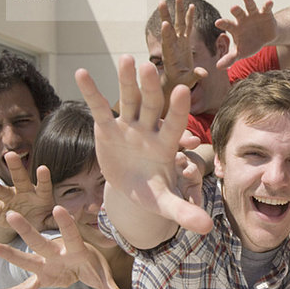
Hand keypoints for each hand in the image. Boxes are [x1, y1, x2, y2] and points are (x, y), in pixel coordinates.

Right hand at [0, 152, 54, 241]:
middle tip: (11, 154)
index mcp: (41, 196)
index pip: (43, 186)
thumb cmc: (41, 219)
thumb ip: (57, 220)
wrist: (23, 226)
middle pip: (20, 178)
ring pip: (3, 191)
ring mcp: (11, 199)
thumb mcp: (49, 221)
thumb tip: (75, 217)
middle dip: (16, 167)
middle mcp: (25, 193)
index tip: (42, 168)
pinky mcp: (1, 208)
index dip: (43, 178)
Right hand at [0, 206, 136, 288]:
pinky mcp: (41, 279)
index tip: (59, 209)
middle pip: (41, 242)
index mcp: (76, 250)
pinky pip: (26, 288)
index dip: (67, 223)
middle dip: (27, 230)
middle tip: (11, 215)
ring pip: (28, 259)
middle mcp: (57, 254)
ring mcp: (47, 266)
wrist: (83, 267)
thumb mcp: (105, 278)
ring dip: (11, 254)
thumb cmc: (93, 266)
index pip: (72, 234)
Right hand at [75, 55, 213, 240]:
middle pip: (152, 106)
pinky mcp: (108, 128)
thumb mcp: (165, 203)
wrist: (132, 188)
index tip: (183, 90)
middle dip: (150, 88)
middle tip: (148, 67)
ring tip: (125, 59)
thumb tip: (208, 228)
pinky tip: (81, 73)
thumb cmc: (152, 192)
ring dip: (126, 81)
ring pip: (129, 100)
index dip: (178, 109)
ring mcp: (129, 127)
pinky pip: (100, 108)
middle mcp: (149, 131)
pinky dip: (92, 92)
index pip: (174, 124)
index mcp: (166, 145)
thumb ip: (185, 212)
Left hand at [158, 0, 208, 104]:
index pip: (167, 43)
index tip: (165, 24)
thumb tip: (204, 73)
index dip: (166, 34)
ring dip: (178, 11)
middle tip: (163, 2)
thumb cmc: (180, 83)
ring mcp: (178, 42)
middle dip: (166, 15)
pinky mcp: (184, 42)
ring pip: (178, 23)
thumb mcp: (187, 81)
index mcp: (170, 56)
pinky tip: (191, 6)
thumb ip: (195, 76)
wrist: (176, 82)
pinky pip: (187, 27)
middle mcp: (172, 46)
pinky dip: (189, 17)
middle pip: (169, 28)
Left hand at [215, 0, 276, 68]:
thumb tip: (218, 67)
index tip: (218, 22)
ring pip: (250, 6)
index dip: (223, 23)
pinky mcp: (266, 13)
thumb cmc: (249, 44)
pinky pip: (266, 7)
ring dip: (248, 2)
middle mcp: (243, 18)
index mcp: (235, 27)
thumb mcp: (240, 52)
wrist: (265, 37)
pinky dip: (267, 5)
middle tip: (233, 8)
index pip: (227, 24)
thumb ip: (230, 58)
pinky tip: (269, 2)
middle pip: (238, 13)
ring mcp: (254, 14)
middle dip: (236, 10)